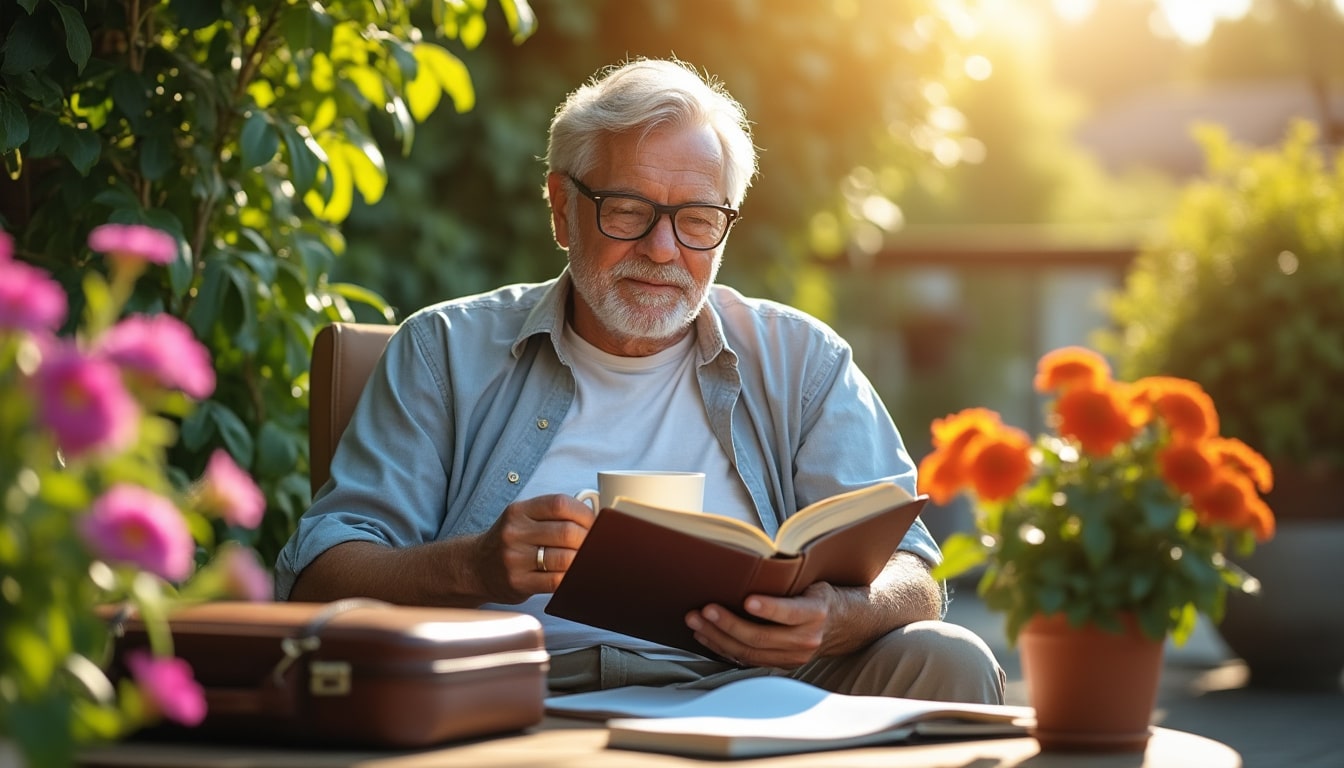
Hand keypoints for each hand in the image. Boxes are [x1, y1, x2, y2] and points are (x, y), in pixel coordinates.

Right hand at [471, 494, 594, 603]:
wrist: (476, 567)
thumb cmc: (510, 542)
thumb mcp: (523, 519)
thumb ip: (552, 516)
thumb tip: (595, 520)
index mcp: (519, 511)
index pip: (560, 504)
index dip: (585, 514)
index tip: (596, 523)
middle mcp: (514, 532)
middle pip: (567, 532)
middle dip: (589, 540)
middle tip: (597, 545)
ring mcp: (514, 558)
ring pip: (564, 558)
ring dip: (583, 560)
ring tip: (589, 560)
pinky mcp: (518, 582)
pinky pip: (556, 581)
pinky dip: (573, 578)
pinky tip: (576, 575)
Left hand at [685, 582, 836, 668]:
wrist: (845, 624)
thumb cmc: (820, 594)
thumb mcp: (812, 581)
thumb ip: (788, 580)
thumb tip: (750, 562)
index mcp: (816, 613)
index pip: (790, 613)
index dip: (769, 609)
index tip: (747, 600)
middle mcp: (806, 639)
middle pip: (761, 637)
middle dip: (728, 624)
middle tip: (704, 610)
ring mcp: (794, 657)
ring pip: (750, 653)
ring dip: (718, 638)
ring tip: (696, 622)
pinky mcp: (782, 665)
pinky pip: (748, 660)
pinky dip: (724, 649)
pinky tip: (706, 636)